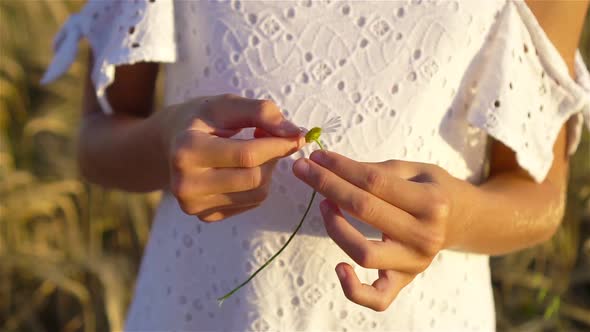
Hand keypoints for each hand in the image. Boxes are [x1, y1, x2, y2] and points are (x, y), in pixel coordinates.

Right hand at [156, 93, 304, 221]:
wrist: (170, 144)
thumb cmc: (202, 120)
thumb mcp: (227, 105)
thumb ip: (261, 112)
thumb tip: (295, 133)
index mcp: (186, 150)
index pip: (247, 154)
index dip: (278, 144)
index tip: (298, 135)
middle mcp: (185, 184)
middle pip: (254, 178)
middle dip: (273, 157)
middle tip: (271, 139)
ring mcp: (193, 205)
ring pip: (257, 194)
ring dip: (267, 171)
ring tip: (254, 152)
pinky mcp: (205, 216)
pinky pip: (250, 203)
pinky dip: (257, 185)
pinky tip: (243, 169)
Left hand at [292, 150, 457, 310]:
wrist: (462, 220)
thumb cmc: (431, 190)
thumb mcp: (414, 170)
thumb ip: (376, 170)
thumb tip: (331, 167)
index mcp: (431, 201)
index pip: (374, 182)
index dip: (340, 167)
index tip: (316, 156)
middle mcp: (425, 235)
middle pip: (364, 210)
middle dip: (327, 185)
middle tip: (303, 170)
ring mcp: (415, 262)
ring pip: (364, 253)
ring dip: (335, 228)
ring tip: (323, 205)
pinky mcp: (406, 281)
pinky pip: (377, 298)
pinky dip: (354, 289)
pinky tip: (339, 267)